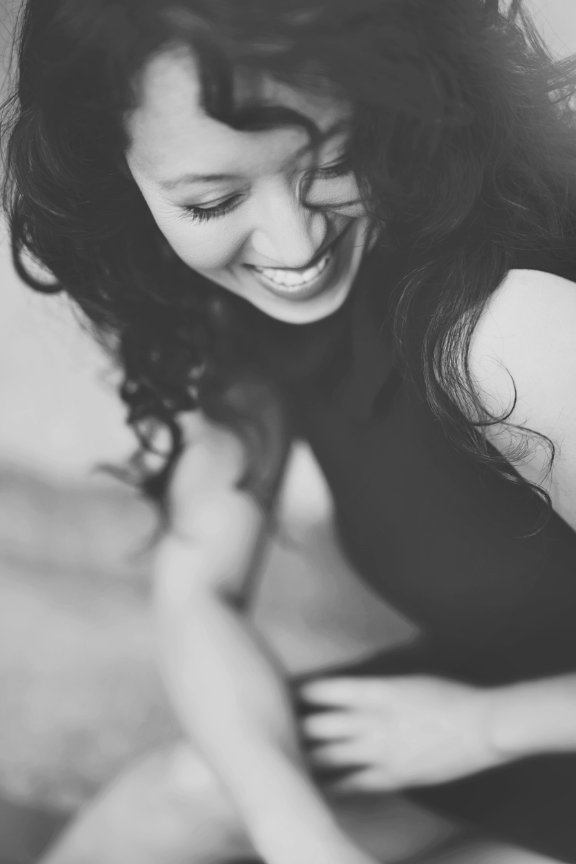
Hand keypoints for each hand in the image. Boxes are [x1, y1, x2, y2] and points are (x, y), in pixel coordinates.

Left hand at [298, 675, 507, 791]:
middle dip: (300, 727)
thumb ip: (377, 689)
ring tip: (295, 757)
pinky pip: (354, 785)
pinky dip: (334, 786)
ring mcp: (381, 751)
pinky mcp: (394, 776)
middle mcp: (372, 720)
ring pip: (329, 756)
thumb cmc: (449, 695)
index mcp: (377, 690)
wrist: (482, 725)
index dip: (306, 692)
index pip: (328, 690)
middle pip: (320, 725)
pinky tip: (321, 788)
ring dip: (310, 757)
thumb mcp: (407, 681)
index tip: (294, 694)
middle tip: (286, 728)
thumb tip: (352, 696)